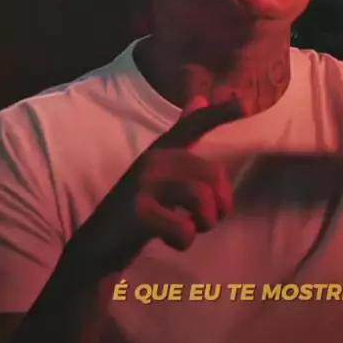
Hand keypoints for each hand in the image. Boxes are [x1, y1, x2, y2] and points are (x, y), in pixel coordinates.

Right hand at [133, 96, 241, 250]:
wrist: (99, 244)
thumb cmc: (140, 208)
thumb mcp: (161, 170)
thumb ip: (181, 138)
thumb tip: (200, 98)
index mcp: (161, 150)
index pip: (193, 126)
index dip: (219, 114)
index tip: (243, 103)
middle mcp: (152, 161)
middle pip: (212, 173)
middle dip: (220, 203)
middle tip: (208, 219)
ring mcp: (143, 185)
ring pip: (200, 197)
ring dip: (205, 221)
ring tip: (193, 228)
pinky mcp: (139, 212)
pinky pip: (184, 227)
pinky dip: (184, 240)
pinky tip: (171, 241)